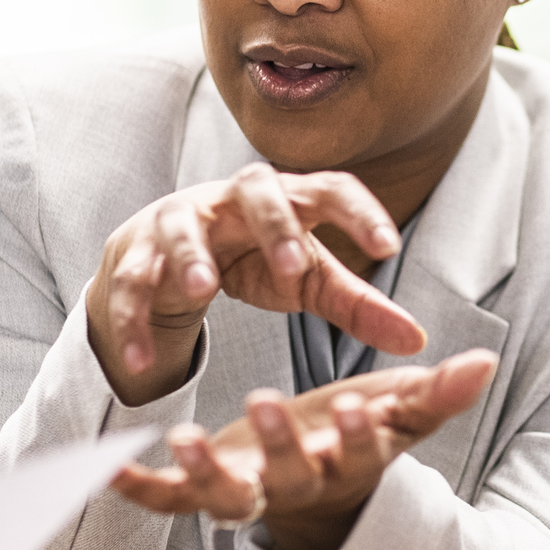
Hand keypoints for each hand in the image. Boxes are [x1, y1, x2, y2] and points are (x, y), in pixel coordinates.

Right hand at [86, 163, 426, 405]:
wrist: (172, 259)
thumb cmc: (255, 260)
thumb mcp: (307, 281)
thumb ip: (358, 307)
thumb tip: (417, 340)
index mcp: (289, 198)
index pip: (331, 188)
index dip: (360, 212)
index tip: (389, 246)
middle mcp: (234, 197)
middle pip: (257, 187)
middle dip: (275, 224)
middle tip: (294, 266)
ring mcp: (181, 219)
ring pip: (182, 226)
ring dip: (190, 256)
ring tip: (202, 290)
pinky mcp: (135, 252)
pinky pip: (132, 282)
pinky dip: (134, 321)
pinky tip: (140, 361)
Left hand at [111, 349, 497, 549]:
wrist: (317, 482)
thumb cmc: (359, 433)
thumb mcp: (399, 410)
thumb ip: (438, 392)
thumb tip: (486, 360)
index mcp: (344, 462)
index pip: (357, 453)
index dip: (357, 435)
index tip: (357, 406)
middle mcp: (294, 485)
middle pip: (287, 476)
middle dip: (278, 443)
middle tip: (265, 399)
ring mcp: (247, 492)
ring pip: (225, 496)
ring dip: (203, 472)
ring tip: (181, 438)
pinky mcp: (205, 490)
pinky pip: (168, 501)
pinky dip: (138, 490)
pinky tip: (107, 470)